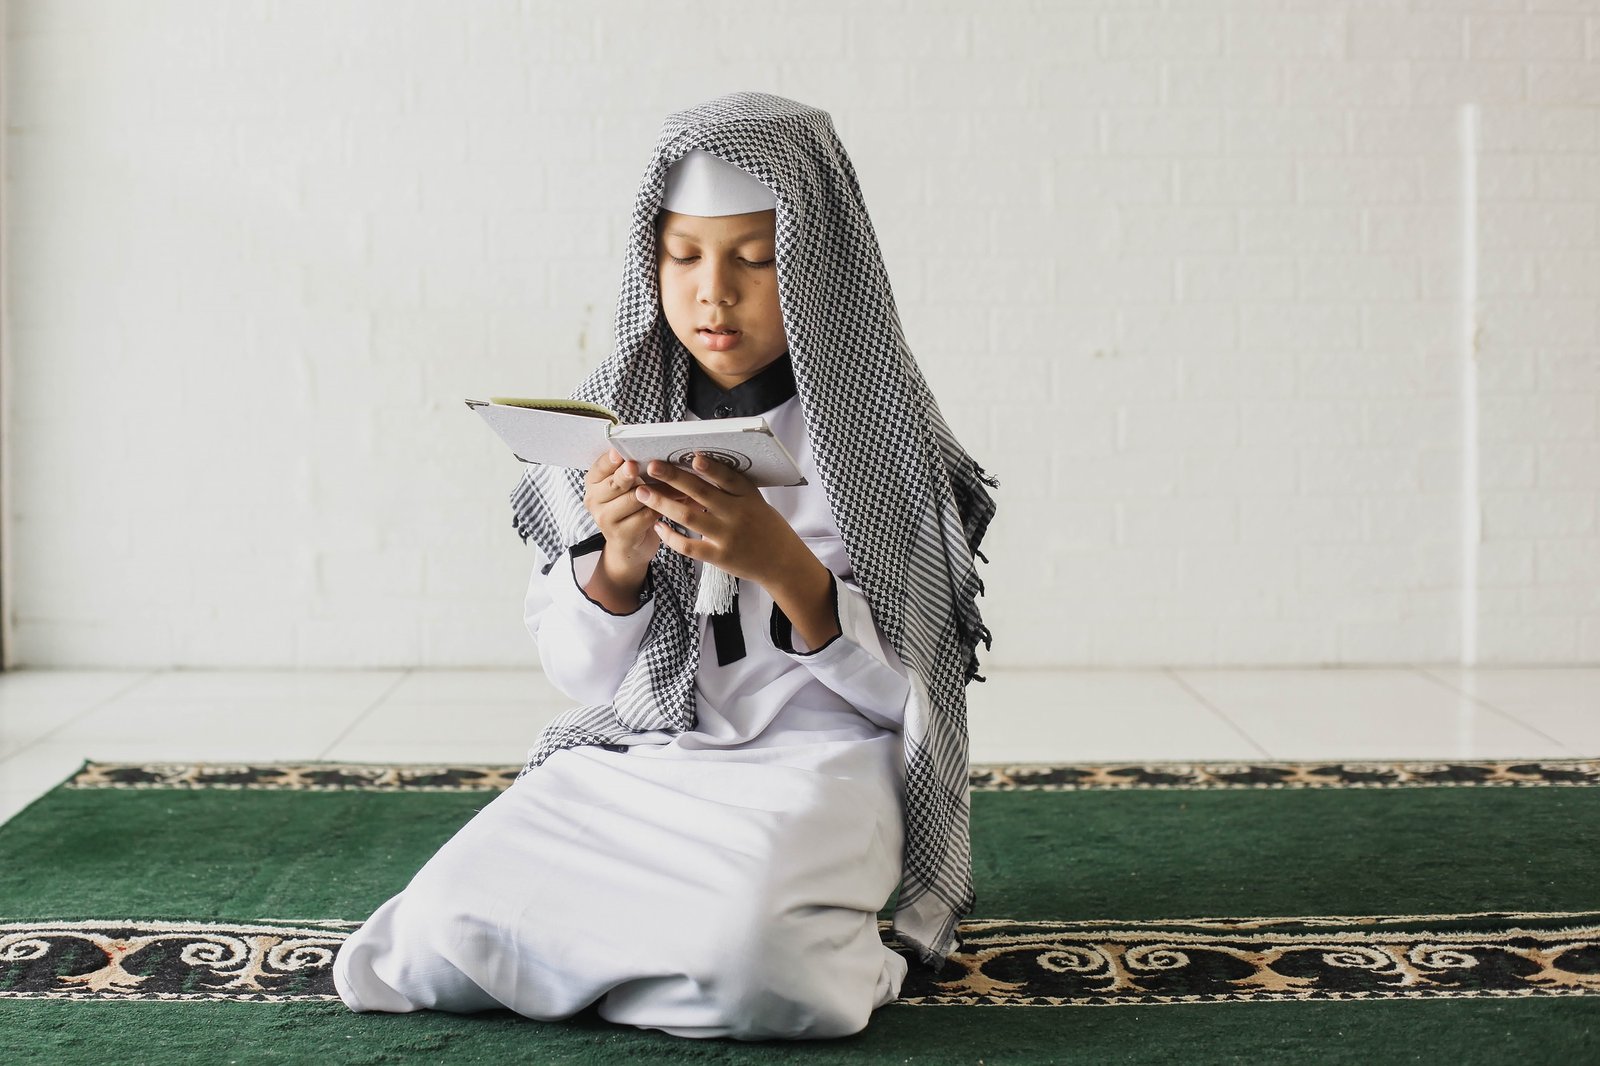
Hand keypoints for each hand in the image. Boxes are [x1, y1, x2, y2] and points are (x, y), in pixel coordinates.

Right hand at [581, 449, 690, 598]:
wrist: (629, 545)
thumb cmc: (631, 508)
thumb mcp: (626, 487)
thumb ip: (632, 470)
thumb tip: (657, 454)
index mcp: (593, 482)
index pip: (600, 467)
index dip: (610, 460)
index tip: (620, 453)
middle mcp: (594, 500)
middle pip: (615, 483)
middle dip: (629, 473)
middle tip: (641, 466)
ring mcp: (605, 519)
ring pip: (634, 498)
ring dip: (658, 491)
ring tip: (677, 483)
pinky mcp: (621, 534)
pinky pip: (645, 515)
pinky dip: (662, 507)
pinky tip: (677, 502)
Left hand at [635, 455, 808, 592]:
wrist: (782, 563)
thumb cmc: (766, 528)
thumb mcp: (756, 502)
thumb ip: (733, 489)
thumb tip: (700, 466)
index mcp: (749, 497)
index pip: (729, 478)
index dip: (712, 467)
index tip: (693, 456)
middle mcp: (738, 515)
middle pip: (702, 492)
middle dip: (674, 478)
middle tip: (652, 466)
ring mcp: (728, 537)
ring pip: (689, 516)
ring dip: (663, 503)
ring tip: (643, 493)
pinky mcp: (719, 557)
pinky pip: (689, 546)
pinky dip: (671, 536)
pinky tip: (658, 526)